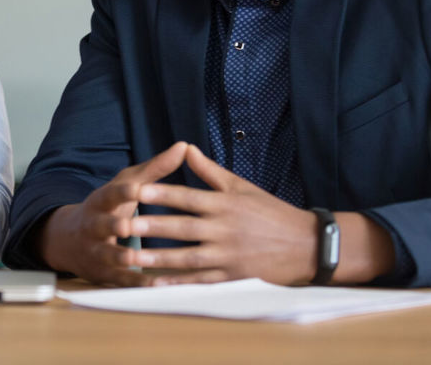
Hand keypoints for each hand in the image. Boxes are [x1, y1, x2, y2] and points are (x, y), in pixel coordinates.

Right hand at [38, 141, 188, 286]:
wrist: (71, 240)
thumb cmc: (110, 206)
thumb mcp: (126, 184)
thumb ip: (155, 169)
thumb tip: (184, 146)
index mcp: (101, 201)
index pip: (111, 194)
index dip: (122, 192)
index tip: (135, 188)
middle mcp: (94, 225)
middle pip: (103, 225)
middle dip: (114, 226)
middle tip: (128, 226)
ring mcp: (95, 250)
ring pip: (107, 255)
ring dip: (121, 258)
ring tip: (136, 259)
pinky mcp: (102, 273)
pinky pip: (119, 280)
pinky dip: (135, 282)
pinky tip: (154, 285)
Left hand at [131, 144, 316, 284]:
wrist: (305, 244)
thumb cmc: (270, 211)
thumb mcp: (241, 186)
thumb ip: (210, 171)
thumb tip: (185, 147)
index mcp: (225, 204)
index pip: (188, 197)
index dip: (162, 193)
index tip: (138, 190)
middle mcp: (225, 229)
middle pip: (183, 228)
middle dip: (153, 226)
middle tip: (124, 224)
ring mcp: (228, 255)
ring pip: (188, 257)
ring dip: (159, 258)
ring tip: (133, 256)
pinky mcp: (233, 276)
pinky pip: (201, 280)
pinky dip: (180, 282)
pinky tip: (158, 283)